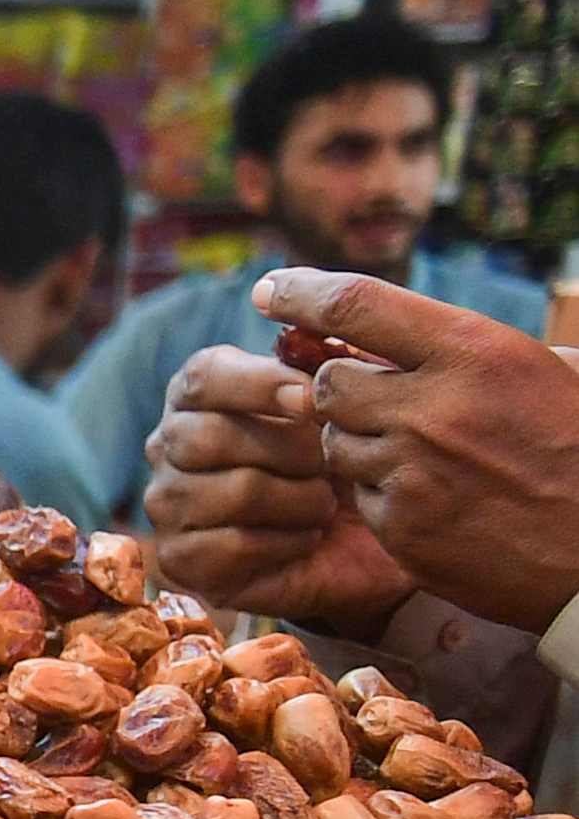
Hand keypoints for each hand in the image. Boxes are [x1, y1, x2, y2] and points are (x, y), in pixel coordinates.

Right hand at [140, 356, 406, 634]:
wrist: (370, 542)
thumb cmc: (355, 461)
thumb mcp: (353, 402)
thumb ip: (328, 360)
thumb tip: (305, 330)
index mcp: (201, 396)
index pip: (202, 377)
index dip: (256, 384)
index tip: (309, 397)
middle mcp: (170, 446)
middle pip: (206, 436)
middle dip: (286, 449)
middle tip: (333, 461)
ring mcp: (169, 505)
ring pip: (228, 491)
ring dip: (297, 499)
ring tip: (327, 503)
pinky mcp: (182, 560)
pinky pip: (230, 545)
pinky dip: (286, 541)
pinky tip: (309, 536)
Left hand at [254, 266, 578, 635]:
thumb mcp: (548, 372)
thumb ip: (464, 349)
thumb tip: (374, 331)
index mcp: (477, 353)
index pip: (358, 304)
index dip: (302, 292)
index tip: (269, 289)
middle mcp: (434, 409)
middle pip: (329, 383)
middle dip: (343, 388)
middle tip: (382, 399)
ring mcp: (412, 473)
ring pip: (335, 442)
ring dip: (363, 443)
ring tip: (426, 453)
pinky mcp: (400, 529)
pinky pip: (358, 496)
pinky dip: (383, 493)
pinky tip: (436, 498)